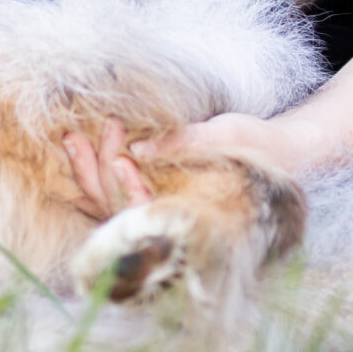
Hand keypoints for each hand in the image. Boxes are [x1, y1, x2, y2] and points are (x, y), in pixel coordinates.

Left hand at [60, 112, 325, 221]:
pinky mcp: (154, 190)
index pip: (145, 211)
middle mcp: (168, 217)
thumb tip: (140, 149)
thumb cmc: (256, 143)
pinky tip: (83, 145)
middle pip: (116, 208)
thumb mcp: (224, 134)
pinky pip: (116, 188)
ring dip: (89, 171)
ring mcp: (158, 205)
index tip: (122, 156)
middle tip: (74, 137)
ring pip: (109, 200)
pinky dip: (98, 168)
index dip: (126, 188)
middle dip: (92, 174)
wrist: (280, 153)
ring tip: (72, 137)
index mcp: (189, 212)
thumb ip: (186, 143)